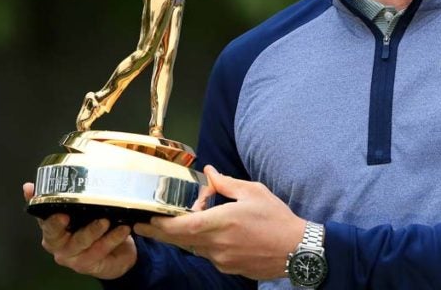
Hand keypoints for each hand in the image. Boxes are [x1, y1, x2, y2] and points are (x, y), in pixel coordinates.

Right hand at [22, 183, 136, 279]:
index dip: (51, 220)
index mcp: (52, 231)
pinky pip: (100, 250)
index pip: (45, 224)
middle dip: (77, 228)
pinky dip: (112, 239)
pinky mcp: (90, 265)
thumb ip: (64, 197)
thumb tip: (28, 186)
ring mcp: (73, 257)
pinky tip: (123, 229)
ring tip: (108, 221)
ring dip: (95, 231)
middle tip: (96, 218)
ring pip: (83, 244)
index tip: (61, 214)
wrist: (116, 252)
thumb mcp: (80, 210)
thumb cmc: (93, 225)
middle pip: (60, 237)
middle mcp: (59, 246)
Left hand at [134, 165, 304, 279]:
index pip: (182, 226)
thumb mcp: (254, 192)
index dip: (160, 224)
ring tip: (177, 224)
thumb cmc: (277, 219)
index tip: (146, 218)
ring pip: (193, 248)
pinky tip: (208, 235)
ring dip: (183, 237)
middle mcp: (217, 244)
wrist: (297, 250)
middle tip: (142, 226)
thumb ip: (227, 183)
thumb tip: (210, 173)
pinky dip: (202, 244)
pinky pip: (208, 255)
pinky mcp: (228, 268)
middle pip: (179, 240)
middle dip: (159, 233)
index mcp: (222, 222)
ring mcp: (222, 259)